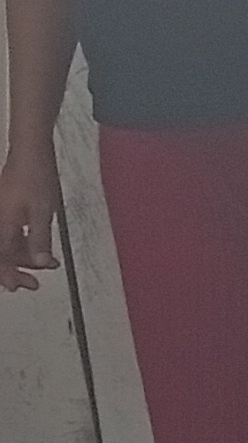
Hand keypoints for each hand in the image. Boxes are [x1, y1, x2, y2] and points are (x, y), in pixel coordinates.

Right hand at [0, 149, 60, 292]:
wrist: (31, 156)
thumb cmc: (37, 179)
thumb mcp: (43, 212)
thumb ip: (40, 239)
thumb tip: (41, 262)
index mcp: (1, 224)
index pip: (0, 257)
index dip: (6, 274)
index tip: (17, 286)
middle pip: (0, 254)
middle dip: (15, 271)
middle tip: (33, 284)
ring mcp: (0, 218)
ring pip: (6, 246)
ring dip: (24, 259)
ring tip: (48, 266)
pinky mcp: (5, 214)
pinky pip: (10, 235)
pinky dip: (24, 245)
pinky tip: (41, 251)